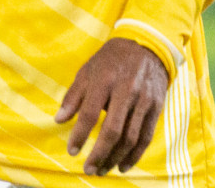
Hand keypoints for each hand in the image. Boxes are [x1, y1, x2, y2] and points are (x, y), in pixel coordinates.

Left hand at [55, 37, 168, 175]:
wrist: (147, 45)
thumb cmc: (111, 60)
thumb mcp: (87, 70)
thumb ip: (73, 96)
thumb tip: (59, 120)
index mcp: (104, 79)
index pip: (90, 113)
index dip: (79, 134)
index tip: (72, 151)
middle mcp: (126, 90)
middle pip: (112, 130)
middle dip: (99, 154)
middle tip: (89, 169)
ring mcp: (143, 99)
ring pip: (130, 137)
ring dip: (115, 158)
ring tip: (102, 170)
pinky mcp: (156, 107)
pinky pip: (145, 136)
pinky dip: (134, 155)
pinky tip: (123, 165)